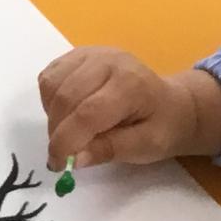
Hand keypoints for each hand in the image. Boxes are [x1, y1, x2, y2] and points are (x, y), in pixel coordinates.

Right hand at [39, 48, 220, 167]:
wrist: (171, 103)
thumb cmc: (161, 127)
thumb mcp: (145, 147)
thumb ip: (110, 150)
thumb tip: (74, 159)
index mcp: (130, 84)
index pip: (87, 114)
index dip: (66, 142)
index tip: (59, 166)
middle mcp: (108, 61)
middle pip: (65, 99)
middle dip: (57, 133)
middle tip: (63, 156)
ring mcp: (91, 53)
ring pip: (52, 86)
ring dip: (53, 116)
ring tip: (70, 131)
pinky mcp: (78, 54)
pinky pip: (50, 78)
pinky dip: (50, 100)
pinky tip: (68, 113)